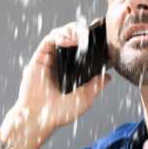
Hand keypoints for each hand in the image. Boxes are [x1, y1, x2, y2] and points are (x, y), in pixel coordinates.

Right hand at [11, 23, 110, 144]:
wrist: (39, 118)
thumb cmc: (59, 112)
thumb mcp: (84, 99)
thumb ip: (96, 86)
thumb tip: (108, 77)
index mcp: (72, 72)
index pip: (83, 50)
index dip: (91, 42)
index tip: (102, 39)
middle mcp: (61, 63)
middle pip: (72, 38)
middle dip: (82, 32)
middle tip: (90, 34)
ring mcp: (50, 59)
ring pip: (61, 34)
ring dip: (72, 30)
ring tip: (80, 36)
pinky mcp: (40, 57)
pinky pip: (49, 39)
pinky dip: (59, 35)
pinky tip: (68, 40)